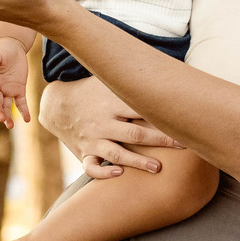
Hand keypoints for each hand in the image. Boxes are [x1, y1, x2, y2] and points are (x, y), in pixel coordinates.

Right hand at [0, 39, 30, 129]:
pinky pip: (21, 103)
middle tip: (2, 119)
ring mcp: (8, 91)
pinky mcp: (19, 90)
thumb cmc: (2, 50)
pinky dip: (24, 111)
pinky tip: (27, 119)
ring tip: (10, 126)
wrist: (13, 47)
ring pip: (7, 106)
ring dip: (8, 116)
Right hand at [38, 76, 182, 178]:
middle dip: (160, 140)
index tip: (182, 120)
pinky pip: (91, 166)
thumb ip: (130, 77)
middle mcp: (103, 122)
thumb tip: (162, 66)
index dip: (161, 115)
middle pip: (135, 134)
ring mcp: (93, 139)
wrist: (56, 105)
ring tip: (158, 168)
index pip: (141, 109)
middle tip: (182, 145)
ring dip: (138, 161)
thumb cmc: (89, 91)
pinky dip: (103, 172)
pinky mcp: (84, 152)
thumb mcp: (106, 79)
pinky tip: (119, 175)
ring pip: (117, 153)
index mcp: (111, 103)